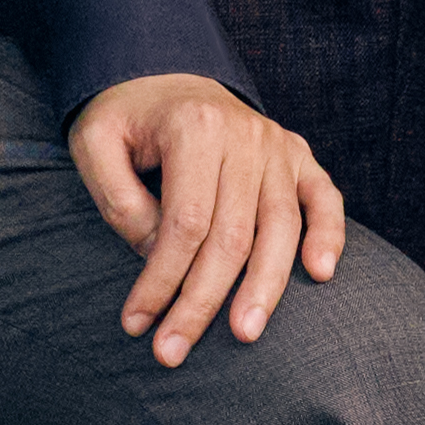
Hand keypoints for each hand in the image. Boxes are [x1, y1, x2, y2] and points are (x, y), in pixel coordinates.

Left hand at [66, 68, 347, 352]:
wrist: (161, 72)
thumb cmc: (124, 118)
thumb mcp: (94, 145)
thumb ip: (120, 200)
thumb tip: (159, 254)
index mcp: (194, 127)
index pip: (185, 224)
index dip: (161, 280)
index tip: (137, 324)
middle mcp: (246, 135)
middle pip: (232, 236)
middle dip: (202, 301)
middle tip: (173, 352)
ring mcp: (277, 145)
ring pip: (281, 228)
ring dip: (265, 288)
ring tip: (246, 334)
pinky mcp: (298, 155)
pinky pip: (324, 198)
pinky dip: (330, 234)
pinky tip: (321, 273)